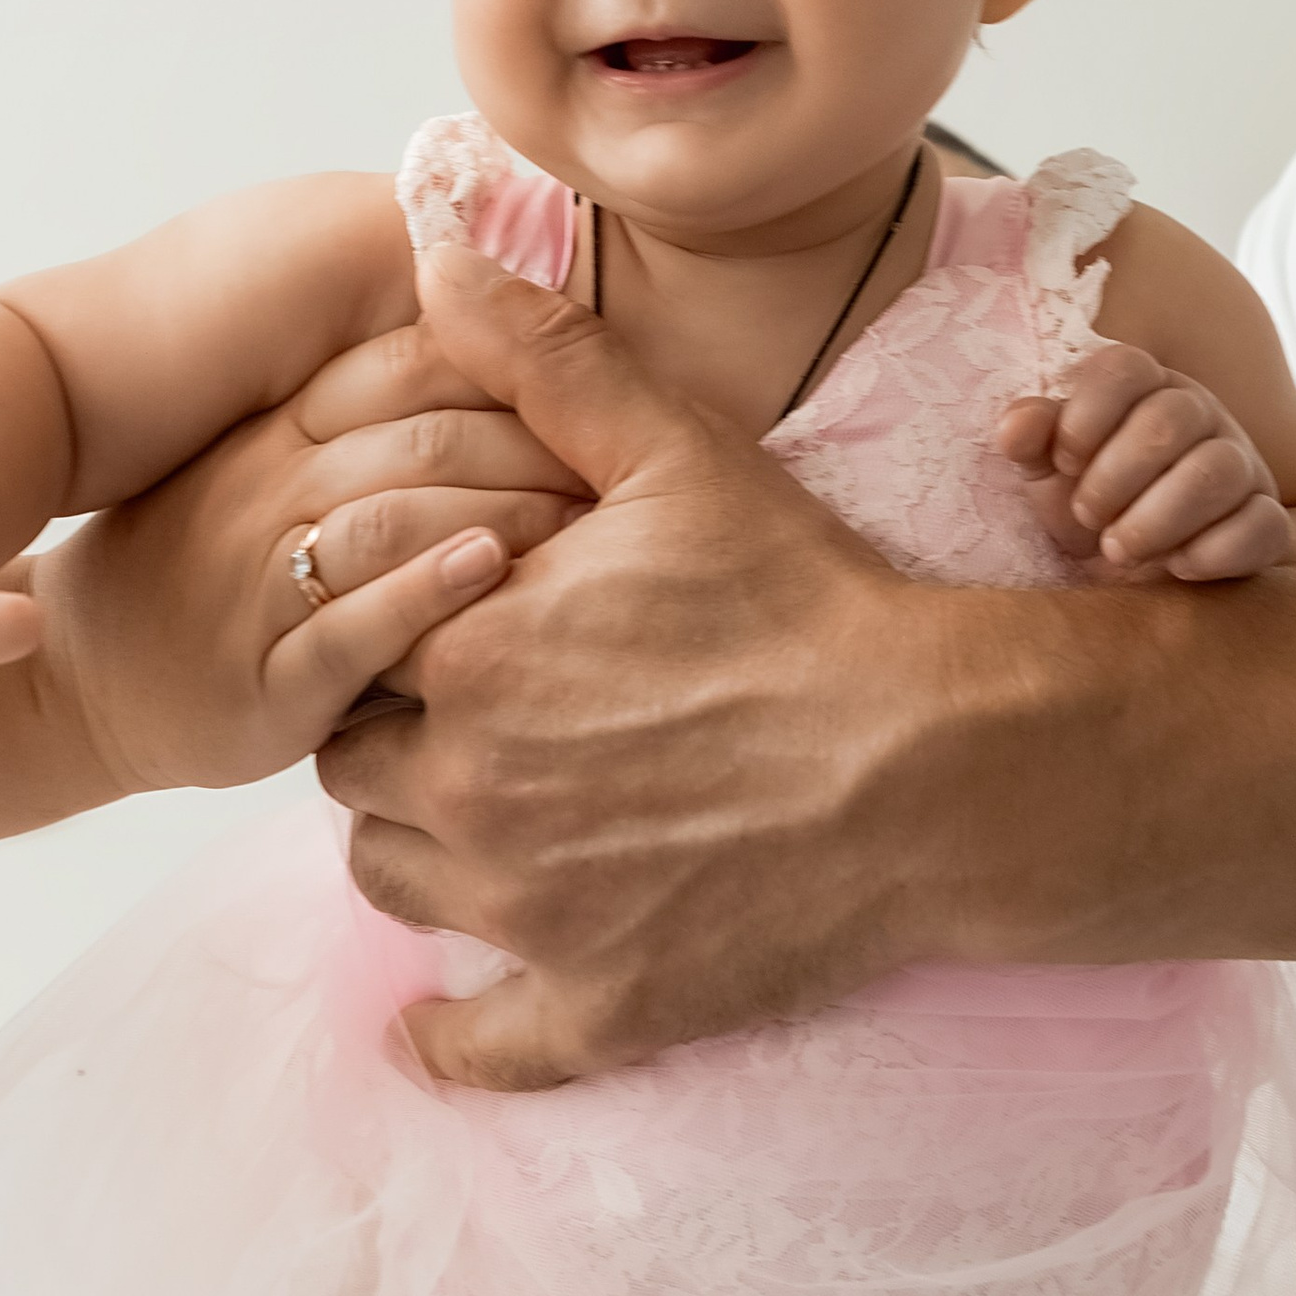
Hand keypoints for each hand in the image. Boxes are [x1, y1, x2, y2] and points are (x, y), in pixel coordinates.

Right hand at [31, 314, 591, 799]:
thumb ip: (360, 413)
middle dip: (538, 440)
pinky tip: (492, 575)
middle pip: (424, 434)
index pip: (411, 361)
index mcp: (282, 426)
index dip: (514, 361)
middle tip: (633, 463)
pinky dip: (425, 596)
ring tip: (593, 520)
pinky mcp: (265, 679)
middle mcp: (270, 487)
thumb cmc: (207, 567)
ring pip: (394, 517)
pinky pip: (349, 629)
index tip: (605, 379)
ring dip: (504, 508)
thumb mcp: (267, 465)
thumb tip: (492, 339)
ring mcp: (260, 580)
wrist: (84, 681)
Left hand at [320, 247, 981, 1091]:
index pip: (352, 636)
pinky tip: (437, 1028)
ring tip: (491, 802)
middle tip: (482, 695)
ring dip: (418, 843)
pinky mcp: (599, 1007)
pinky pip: (479, 1048)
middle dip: (396, 722)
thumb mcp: (675, 453)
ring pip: (392, 880)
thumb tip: (433, 248)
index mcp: (468, 655)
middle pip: (354, 758)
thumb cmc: (809, 600)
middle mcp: (469, 792)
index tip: (465, 603)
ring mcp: (528, 913)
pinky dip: (450, 1040)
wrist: (944, 763)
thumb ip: (540, 354)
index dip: (398, 616)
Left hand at [997, 353, 1288, 581]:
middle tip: (1087, 516)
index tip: (1063, 462)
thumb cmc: (1087, 507)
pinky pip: (1262, 524)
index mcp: (1142, 388)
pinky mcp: (1265, 519)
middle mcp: (1198, 414)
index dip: (1086, 415)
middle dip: (1116, 476)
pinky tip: (1176, 567)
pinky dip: (1214, 552)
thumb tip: (1016, 426)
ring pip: (1217, 470)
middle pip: (1171, 418)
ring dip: (1158, 519)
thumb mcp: (1045, 474)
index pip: (1124, 367)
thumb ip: (1030, 441)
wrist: (1130, 573)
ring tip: (1118, 550)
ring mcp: (1239, 463)